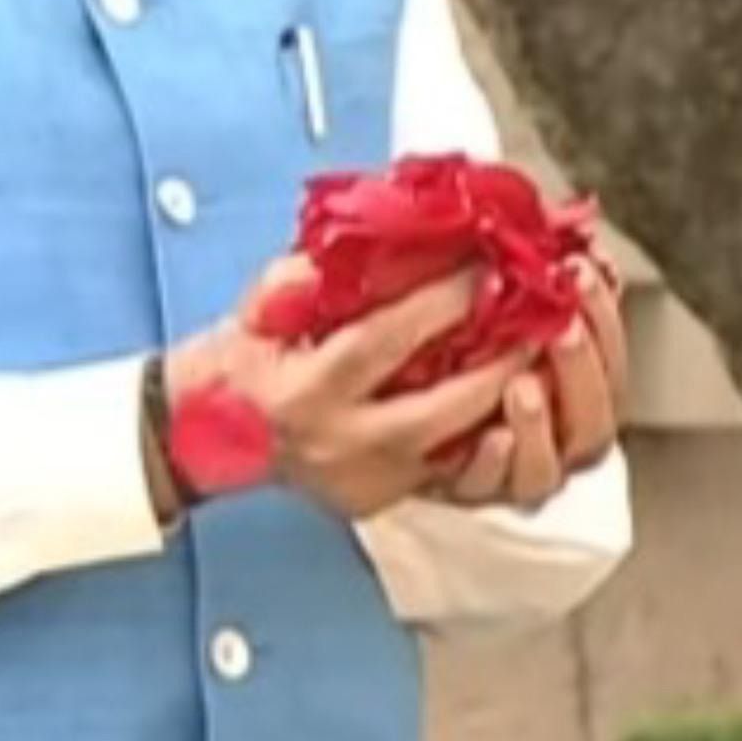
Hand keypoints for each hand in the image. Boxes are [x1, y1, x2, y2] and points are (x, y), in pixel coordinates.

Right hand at [161, 258, 529, 521]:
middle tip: (543, 322)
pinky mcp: (379, 499)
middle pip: (442, 407)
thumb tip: (368, 241)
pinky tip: (513, 398)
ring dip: (504, 401)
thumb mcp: (254, 311)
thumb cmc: (231, 365)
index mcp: (305, 393)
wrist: (198, 440)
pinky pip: (445, 466)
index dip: (441, 303)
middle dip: (499, 364)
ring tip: (542, 358)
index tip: (485, 268)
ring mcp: (365, 482)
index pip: (386, 342)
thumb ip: (304, 277)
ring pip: (456, 446)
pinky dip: (481, 430)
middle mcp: (340, 445)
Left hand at [435, 257, 626, 513]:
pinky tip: (488, 436)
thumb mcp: (510, 309)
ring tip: (522, 386)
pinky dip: (492, 464)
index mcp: (581, 394)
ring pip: (549, 465)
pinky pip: (489, 488)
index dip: (606, 320)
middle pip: (595, 419)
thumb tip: (586, 243)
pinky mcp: (471, 490)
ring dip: (540, 424)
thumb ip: (549, 287)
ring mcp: (517, 473)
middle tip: (559, 327)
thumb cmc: (466, 347)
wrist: (397, 406)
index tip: (581, 272)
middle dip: (580, 369)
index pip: (613, 361)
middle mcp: (558, 442)